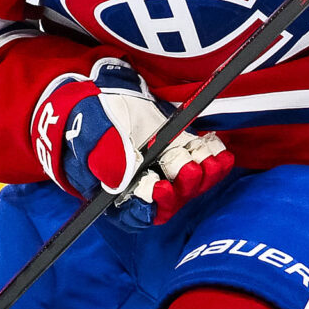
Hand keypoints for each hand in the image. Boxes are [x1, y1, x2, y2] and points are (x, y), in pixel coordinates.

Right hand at [34, 60, 233, 225]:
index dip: (150, 208)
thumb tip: (123, 180)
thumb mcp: (91, 135)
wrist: (100, 94)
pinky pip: (201, 165)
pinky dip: (213, 160)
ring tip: (208, 160)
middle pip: (167, 203)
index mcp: (114, 193)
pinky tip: (220, 152)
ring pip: (187, 187)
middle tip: (188, 168)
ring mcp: (162, 171)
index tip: (159, 188)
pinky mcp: (178, 152)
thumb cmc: (88, 119)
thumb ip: (105, 156)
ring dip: (203, 177)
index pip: (134, 215)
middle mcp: (142, 188)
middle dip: (182, 189)